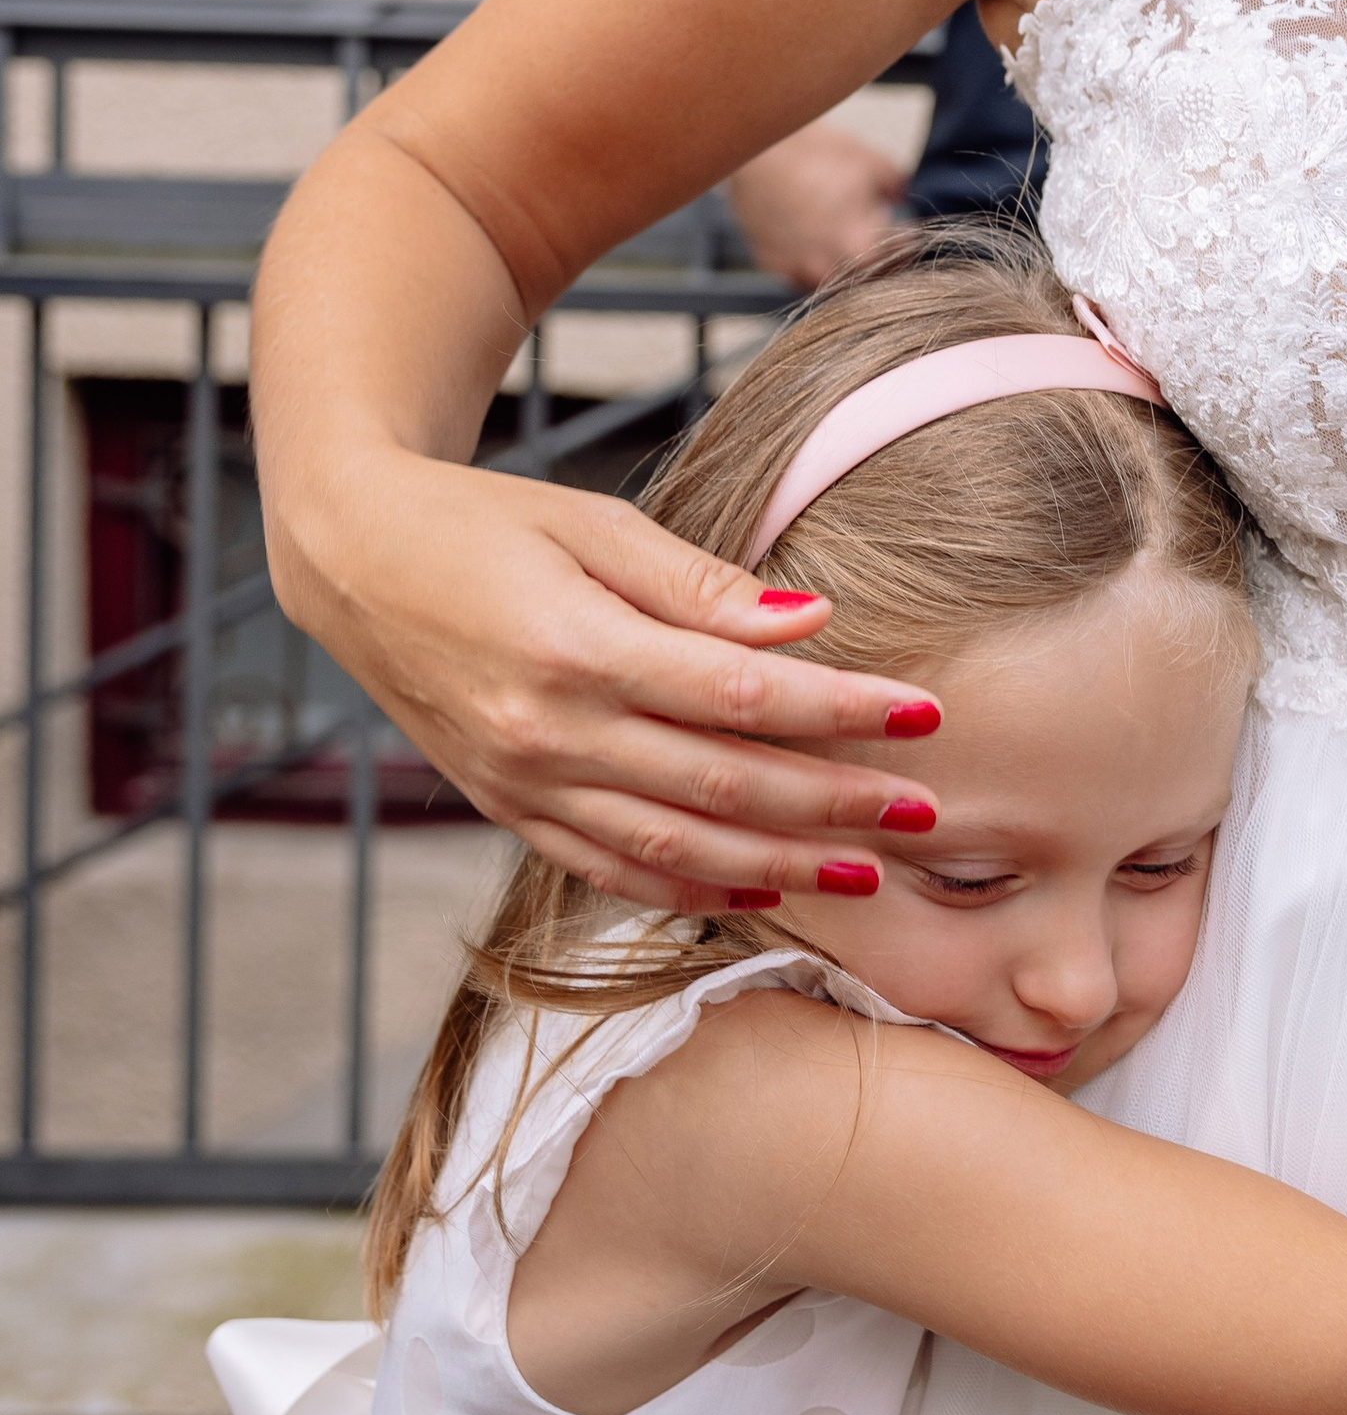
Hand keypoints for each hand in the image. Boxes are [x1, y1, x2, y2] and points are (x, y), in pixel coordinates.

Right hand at [276, 447, 942, 908]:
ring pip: (674, 849)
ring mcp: (522, 784)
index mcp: (575, 647)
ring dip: (779, 866)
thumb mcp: (594, 525)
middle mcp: (548, 731)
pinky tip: (759, 890)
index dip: (838, 710)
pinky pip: (609, 869)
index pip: (738, 693)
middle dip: (834, 804)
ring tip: (868, 871)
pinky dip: (690, 890)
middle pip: (721, 785)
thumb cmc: (486, 524)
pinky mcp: (507, 809)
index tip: (924, 711)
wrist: (354, 560)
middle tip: (925, 811)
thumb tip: (810, 623)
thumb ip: (702, 586)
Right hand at [722, 120, 909, 288]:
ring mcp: (797, 269)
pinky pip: (800, 276)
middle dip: (878, 259)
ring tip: (844, 239)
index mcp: (862, 245)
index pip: (900, 259)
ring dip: (845, 267)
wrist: (754, 150)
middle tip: (879, 236)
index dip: (907, 242)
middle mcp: (829, 267)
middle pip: (868, 279)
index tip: (906, 230)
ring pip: (833, 284)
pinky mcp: (771, 264)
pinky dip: (812, 264)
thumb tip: (900, 200)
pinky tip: (813, 240)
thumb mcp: (868, 161)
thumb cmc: (813, 152)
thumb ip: (895, 186)